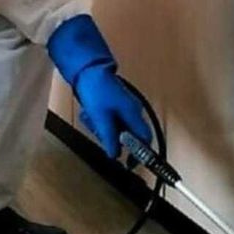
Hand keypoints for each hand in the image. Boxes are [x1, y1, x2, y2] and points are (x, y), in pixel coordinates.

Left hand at [47, 14, 151, 158]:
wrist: (88, 69)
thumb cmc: (96, 90)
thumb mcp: (100, 118)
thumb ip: (110, 137)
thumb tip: (115, 154)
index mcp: (133, 112)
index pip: (144, 138)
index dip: (140, 153)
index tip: (130, 163)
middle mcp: (133, 110)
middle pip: (130, 135)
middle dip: (114, 138)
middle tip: (100, 133)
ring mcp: (125, 106)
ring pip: (119, 128)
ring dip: (105, 130)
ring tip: (91, 120)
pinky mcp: (116, 104)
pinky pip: (112, 120)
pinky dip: (102, 122)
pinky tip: (91, 114)